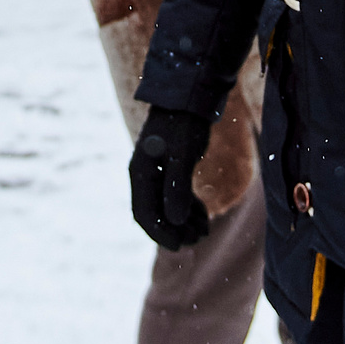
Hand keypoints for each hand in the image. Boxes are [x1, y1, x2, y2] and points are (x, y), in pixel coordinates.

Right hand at [128, 105, 213, 249]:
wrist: (190, 98)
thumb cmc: (183, 123)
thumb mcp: (181, 154)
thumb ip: (177, 188)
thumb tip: (176, 221)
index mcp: (140, 172)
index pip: (143, 213)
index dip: (159, 233)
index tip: (179, 246)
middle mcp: (145, 176)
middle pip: (155, 214)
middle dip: (174, 230)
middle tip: (197, 239)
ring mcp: (158, 173)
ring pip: (167, 208)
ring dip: (183, 223)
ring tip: (204, 231)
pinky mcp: (172, 170)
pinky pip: (176, 198)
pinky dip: (189, 209)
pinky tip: (204, 217)